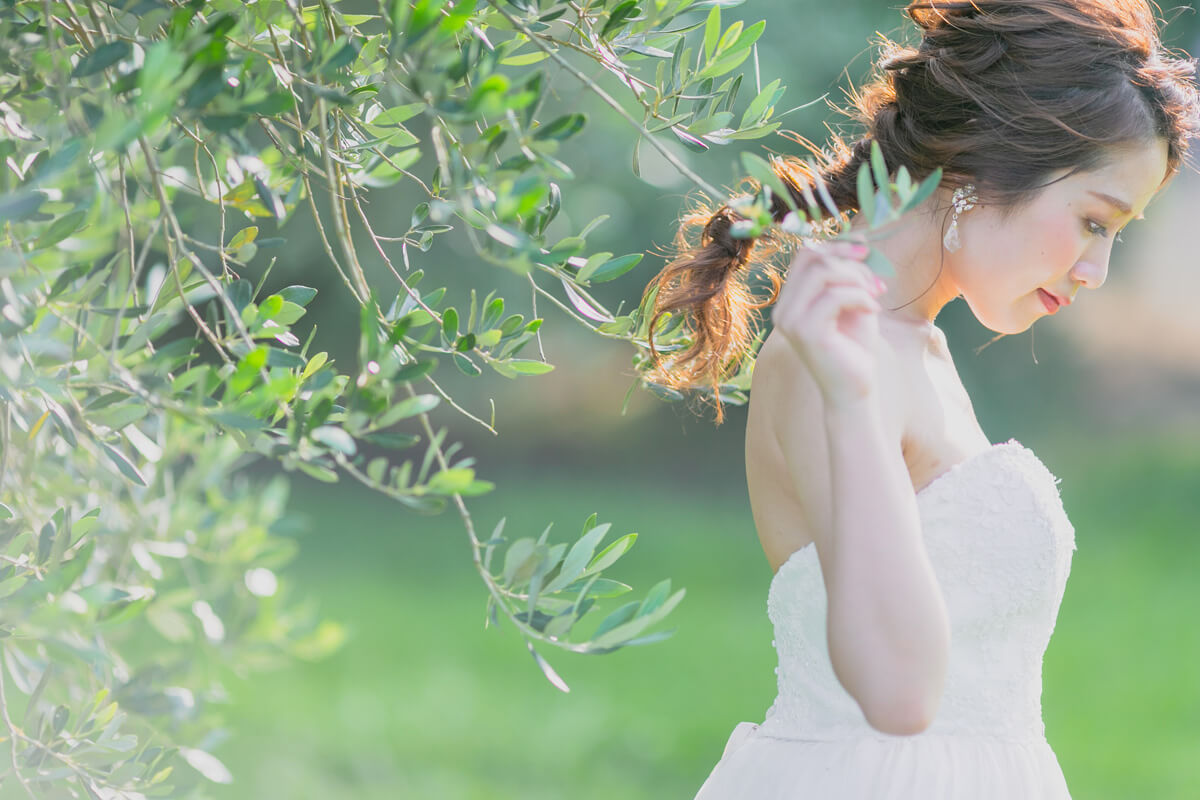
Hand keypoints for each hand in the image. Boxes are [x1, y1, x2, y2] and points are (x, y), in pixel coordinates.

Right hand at [771, 241, 885, 407]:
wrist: (854, 389)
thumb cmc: (854, 346)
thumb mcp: (852, 301)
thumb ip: (848, 273)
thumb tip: (857, 238)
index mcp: (790, 301)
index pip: (805, 255)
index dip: (837, 247)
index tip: (866, 254)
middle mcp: (783, 309)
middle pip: (812, 258)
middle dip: (849, 262)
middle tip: (876, 282)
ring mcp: (790, 321)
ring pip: (823, 273)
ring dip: (857, 279)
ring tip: (876, 296)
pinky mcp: (806, 332)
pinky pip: (836, 296)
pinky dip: (862, 298)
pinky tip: (874, 311)